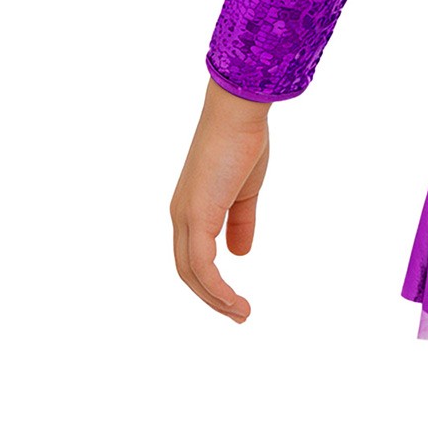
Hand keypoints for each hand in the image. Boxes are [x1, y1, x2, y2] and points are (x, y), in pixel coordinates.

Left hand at [170, 77, 272, 322]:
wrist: (238, 113)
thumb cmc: (243, 142)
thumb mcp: (246, 190)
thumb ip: (241, 222)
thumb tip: (239, 255)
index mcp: (192, 209)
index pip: (194, 257)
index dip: (212, 281)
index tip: (235, 297)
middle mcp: (181, 217)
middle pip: (189, 272)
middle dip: (212, 298)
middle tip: (239, 314)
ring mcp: (186, 217)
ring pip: (192, 274)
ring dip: (216, 299)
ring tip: (242, 314)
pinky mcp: (197, 217)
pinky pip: (203, 265)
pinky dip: (217, 288)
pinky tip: (234, 300)